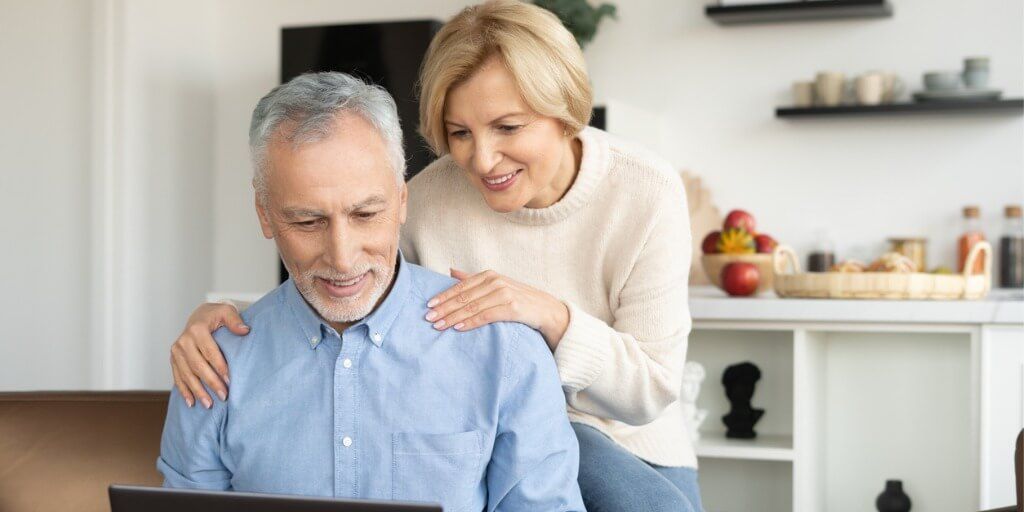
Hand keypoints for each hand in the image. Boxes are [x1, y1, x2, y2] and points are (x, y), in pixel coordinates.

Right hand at [170, 302, 247, 408]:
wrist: (198, 316)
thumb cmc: (214, 316)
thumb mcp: (226, 311)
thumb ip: (235, 321)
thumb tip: (244, 330)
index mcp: (197, 329)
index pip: (210, 352)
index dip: (220, 367)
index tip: (230, 381)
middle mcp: (183, 341)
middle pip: (198, 366)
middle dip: (211, 383)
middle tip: (223, 396)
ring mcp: (176, 351)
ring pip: (187, 374)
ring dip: (198, 391)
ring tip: (209, 404)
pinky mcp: (173, 359)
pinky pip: (178, 377)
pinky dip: (184, 391)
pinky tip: (192, 402)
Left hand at [425, 269, 568, 350]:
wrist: (547, 310)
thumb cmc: (519, 299)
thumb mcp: (496, 285)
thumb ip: (473, 279)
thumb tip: (450, 270)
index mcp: (489, 276)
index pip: (460, 286)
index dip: (443, 296)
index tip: (428, 306)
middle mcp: (496, 282)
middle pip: (463, 297)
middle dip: (444, 308)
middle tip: (428, 318)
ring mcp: (504, 294)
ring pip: (472, 307)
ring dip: (453, 317)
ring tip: (438, 326)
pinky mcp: (512, 308)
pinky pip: (486, 316)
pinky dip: (470, 322)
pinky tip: (458, 328)